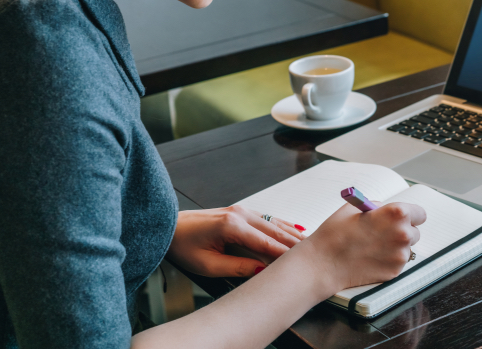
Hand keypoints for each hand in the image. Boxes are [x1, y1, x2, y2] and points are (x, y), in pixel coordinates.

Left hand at [167, 206, 306, 277]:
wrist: (168, 227)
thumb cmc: (183, 245)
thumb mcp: (207, 264)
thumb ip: (237, 267)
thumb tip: (261, 269)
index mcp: (232, 226)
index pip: (266, 243)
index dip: (285, 254)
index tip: (300, 262)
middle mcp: (240, 214)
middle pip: (275, 231)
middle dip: (295, 243)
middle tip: (313, 254)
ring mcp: (241, 211)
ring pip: (274, 223)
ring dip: (292, 234)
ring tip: (309, 244)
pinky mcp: (240, 212)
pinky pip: (267, 219)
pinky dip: (282, 226)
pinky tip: (294, 230)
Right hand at [299, 201, 426, 293]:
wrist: (324, 263)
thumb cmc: (336, 232)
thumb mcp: (356, 208)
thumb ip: (378, 207)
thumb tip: (387, 212)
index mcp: (396, 214)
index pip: (420, 213)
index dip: (410, 215)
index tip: (403, 218)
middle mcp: (403, 234)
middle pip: (415, 232)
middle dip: (402, 231)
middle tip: (384, 233)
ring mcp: (400, 255)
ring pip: (406, 248)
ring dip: (395, 247)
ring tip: (373, 246)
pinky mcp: (395, 271)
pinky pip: (398, 262)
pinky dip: (388, 260)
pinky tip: (371, 257)